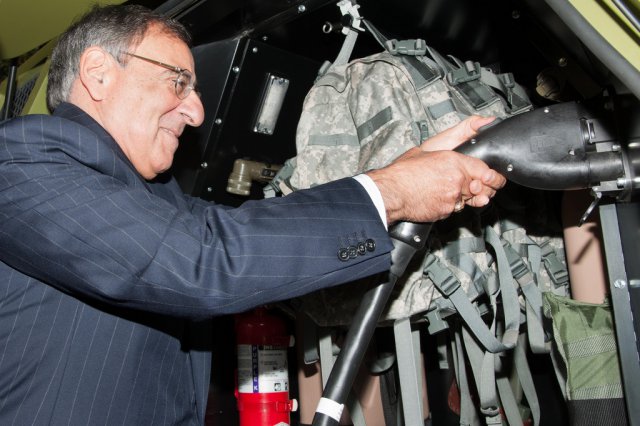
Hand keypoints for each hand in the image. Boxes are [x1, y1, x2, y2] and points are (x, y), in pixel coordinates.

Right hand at [365, 116, 505, 223]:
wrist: (390, 192)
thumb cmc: (403, 171)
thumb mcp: (429, 148)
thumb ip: (457, 137)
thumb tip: (480, 122)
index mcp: (454, 162)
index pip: (485, 170)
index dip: (492, 176)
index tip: (494, 178)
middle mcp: (457, 181)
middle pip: (482, 188)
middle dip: (483, 188)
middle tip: (478, 187)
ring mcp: (452, 198)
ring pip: (469, 200)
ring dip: (466, 197)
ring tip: (451, 191)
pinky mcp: (445, 212)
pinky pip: (455, 209)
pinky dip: (450, 205)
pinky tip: (438, 198)